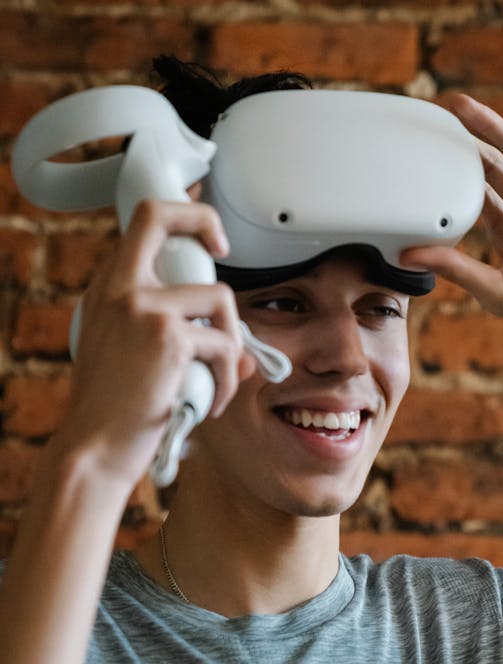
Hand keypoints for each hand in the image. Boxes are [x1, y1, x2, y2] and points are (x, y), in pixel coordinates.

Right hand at [54, 199, 252, 486]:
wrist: (95, 449)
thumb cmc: (116, 411)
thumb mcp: (133, 356)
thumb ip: (175, 334)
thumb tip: (245, 344)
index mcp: (107, 289)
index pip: (140, 223)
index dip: (182, 213)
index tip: (209, 239)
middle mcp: (118, 288)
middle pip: (161, 216)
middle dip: (205, 220)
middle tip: (224, 250)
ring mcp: (141, 307)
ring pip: (219, 298)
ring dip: (232, 344)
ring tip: (219, 381)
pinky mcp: (168, 336)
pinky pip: (225, 346)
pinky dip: (229, 379)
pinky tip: (212, 404)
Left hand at [402, 90, 502, 363]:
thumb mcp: (492, 289)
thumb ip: (453, 266)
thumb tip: (405, 255)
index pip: (473, 193)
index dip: (450, 171)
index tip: (423, 151)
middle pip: (493, 166)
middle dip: (467, 141)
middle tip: (439, 114)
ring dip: (495, 127)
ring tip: (465, 106)